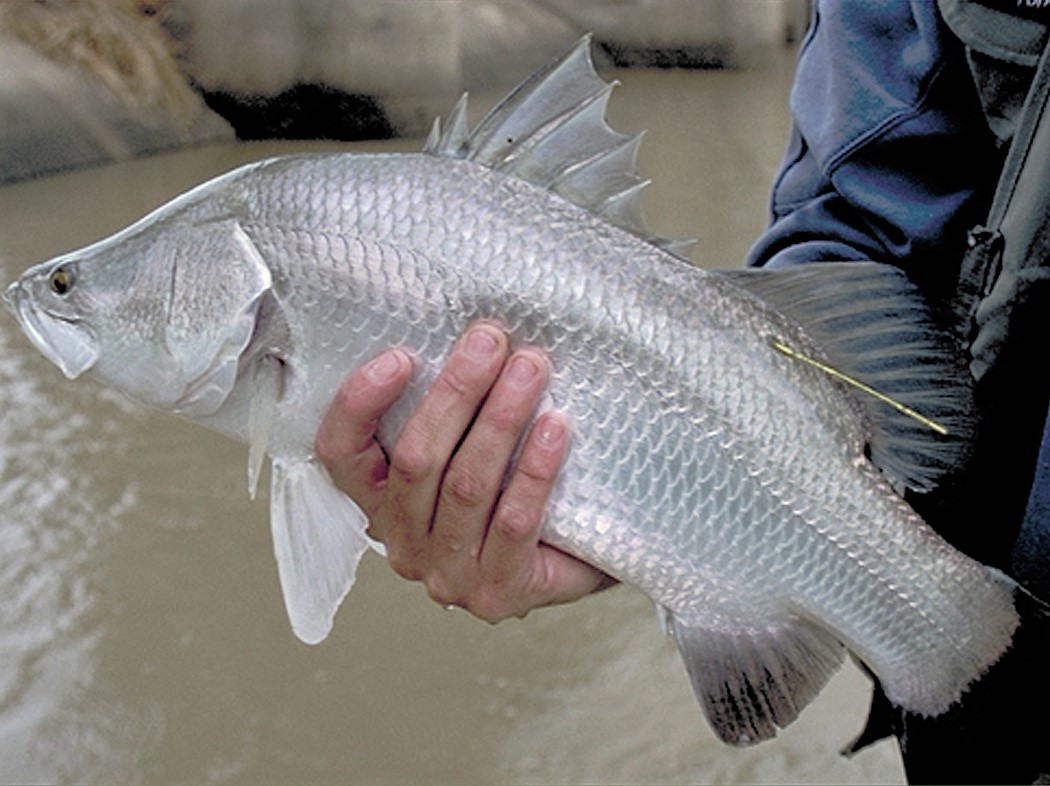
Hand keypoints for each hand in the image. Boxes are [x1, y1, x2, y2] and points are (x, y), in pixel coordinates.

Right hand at [315, 322, 613, 621]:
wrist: (583, 559)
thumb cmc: (517, 493)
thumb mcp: (468, 447)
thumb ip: (452, 411)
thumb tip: (469, 335)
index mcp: (380, 502)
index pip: (340, 453)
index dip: (360, 403)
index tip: (401, 356)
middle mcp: (404, 542)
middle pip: (416, 459)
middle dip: (456, 392)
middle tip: (490, 342)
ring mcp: (448, 575)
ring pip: (466, 484)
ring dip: (500, 419)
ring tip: (530, 370)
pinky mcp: (497, 593)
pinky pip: (514, 520)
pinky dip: (534, 469)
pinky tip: (555, 428)